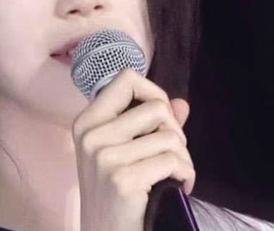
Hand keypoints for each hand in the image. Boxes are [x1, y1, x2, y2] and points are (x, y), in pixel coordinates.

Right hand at [72, 68, 195, 230]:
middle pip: (156, 107)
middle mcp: (91, 135)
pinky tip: (177, 188)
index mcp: (87, 122)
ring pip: (170, 136)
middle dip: (175, 132)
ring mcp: (104, 157)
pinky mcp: (123, 179)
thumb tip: (182, 104)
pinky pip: (173, 160)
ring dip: (183, 158)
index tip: (160, 118)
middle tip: (170, 156)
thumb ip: (152, 126)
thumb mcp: (123, 154)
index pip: (126, 78)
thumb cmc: (116, 196)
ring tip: (174, 175)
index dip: (153, 92)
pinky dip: (186, 175)